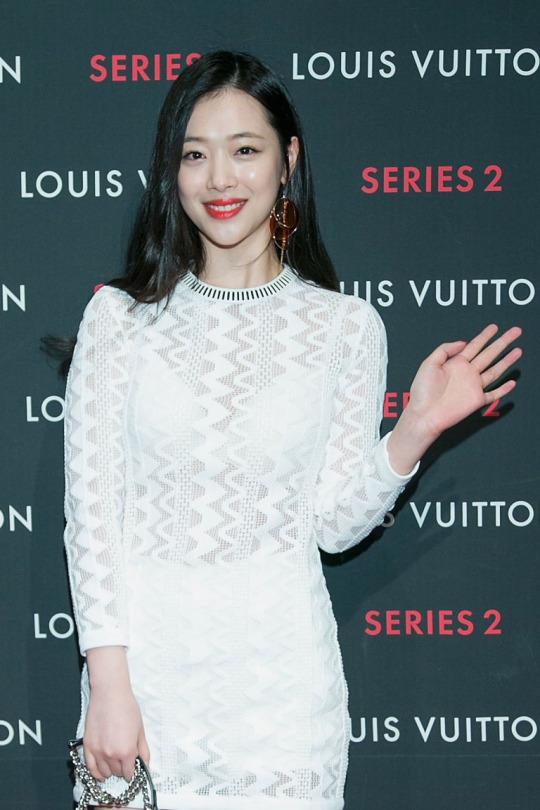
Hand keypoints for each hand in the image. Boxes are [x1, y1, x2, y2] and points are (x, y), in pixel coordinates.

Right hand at [83, 683, 150, 783]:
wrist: (110, 694)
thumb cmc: (126, 708)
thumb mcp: (140, 729)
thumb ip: (143, 750)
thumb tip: (145, 763)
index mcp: (127, 751)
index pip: (129, 773)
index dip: (132, 772)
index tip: (133, 769)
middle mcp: (111, 755)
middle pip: (117, 773)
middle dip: (122, 769)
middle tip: (125, 760)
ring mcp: (97, 752)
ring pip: (104, 773)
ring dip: (110, 770)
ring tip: (114, 762)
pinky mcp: (87, 746)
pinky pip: (90, 768)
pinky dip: (96, 773)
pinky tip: (101, 772)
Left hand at [406, 323, 522, 438]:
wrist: (423, 414)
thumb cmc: (422, 391)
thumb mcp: (429, 363)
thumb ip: (445, 350)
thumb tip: (463, 342)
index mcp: (456, 363)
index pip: (474, 346)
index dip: (485, 336)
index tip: (494, 327)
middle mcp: (467, 373)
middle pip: (489, 354)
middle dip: (502, 342)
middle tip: (515, 331)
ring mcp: (473, 386)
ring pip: (495, 371)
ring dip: (506, 361)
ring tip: (518, 351)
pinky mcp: (476, 401)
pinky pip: (494, 394)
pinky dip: (503, 389)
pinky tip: (512, 382)